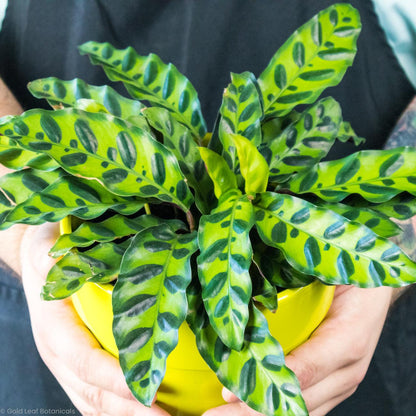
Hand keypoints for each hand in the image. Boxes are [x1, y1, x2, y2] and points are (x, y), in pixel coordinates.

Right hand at [21, 223, 170, 415]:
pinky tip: (148, 412)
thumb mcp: (46, 246)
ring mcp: (67, 365)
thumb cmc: (48, 253)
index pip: (84, 361)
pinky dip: (119, 410)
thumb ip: (50, 256)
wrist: (38, 263)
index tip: (147, 391)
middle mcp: (59, 354)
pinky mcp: (78, 366)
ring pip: (94, 402)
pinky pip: (95, 397)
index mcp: (54, 329)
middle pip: (93, 392)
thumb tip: (54, 261)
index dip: (114, 378)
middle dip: (129, 410)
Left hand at [203, 285, 392, 415]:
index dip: (265, 384)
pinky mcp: (336, 386)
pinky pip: (307, 407)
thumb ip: (297, 295)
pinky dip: (277, 410)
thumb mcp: (328, 278)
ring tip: (224, 414)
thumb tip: (249, 303)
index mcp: (346, 341)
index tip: (229, 393)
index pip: (302, 371)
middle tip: (214, 414)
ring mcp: (342, 383)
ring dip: (260, 415)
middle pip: (297, 403)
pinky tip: (249, 408)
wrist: (378, 292)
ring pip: (301, 413)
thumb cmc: (353, 282)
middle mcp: (346, 371)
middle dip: (252, 412)